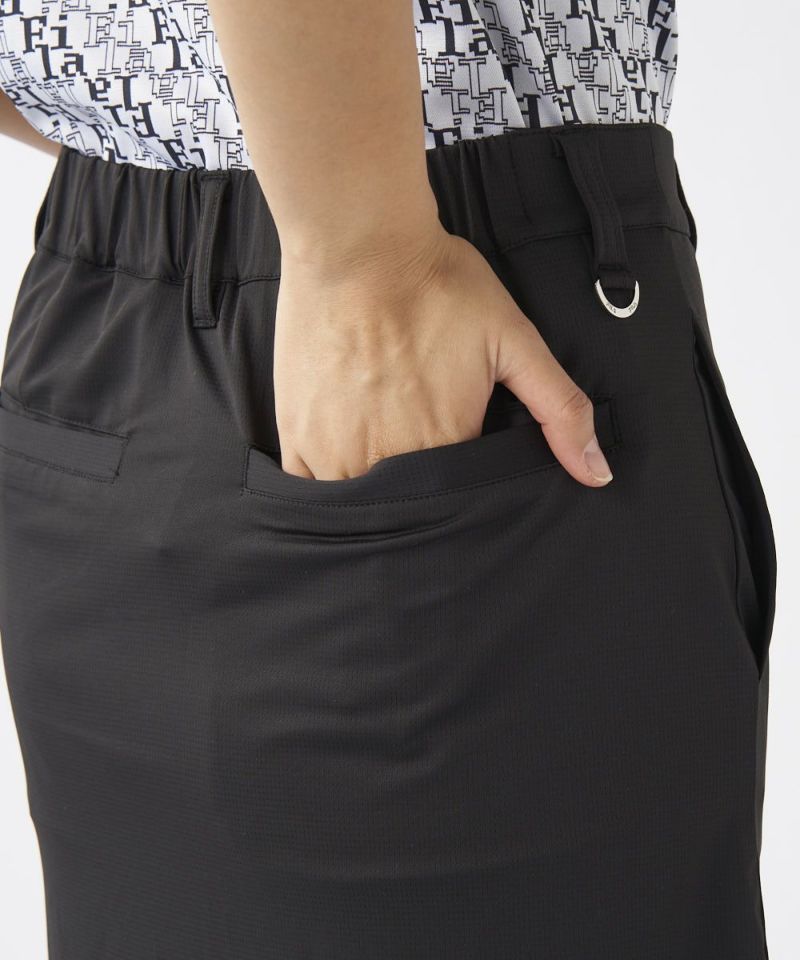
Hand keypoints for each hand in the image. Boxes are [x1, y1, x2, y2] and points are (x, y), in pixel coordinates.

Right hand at [272, 225, 613, 486]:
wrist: (359, 246)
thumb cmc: (438, 287)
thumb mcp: (515, 342)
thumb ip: (560, 410)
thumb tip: (598, 473)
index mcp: (447, 446)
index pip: (460, 501)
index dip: (463, 487)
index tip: (456, 452)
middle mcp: (390, 462)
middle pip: (411, 509)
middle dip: (421, 495)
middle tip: (417, 439)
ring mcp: (337, 452)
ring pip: (360, 506)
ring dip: (375, 493)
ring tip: (383, 447)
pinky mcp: (298, 436)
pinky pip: (312, 488)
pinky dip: (330, 482)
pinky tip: (345, 451)